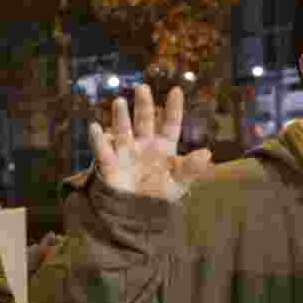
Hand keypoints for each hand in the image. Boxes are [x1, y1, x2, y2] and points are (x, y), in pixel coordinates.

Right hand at [89, 85, 211, 201]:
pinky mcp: (109, 165)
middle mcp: (143, 145)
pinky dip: (98, 139)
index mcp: (163, 147)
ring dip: (121, 116)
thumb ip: (190, 168)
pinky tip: (95, 128)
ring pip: (123, 130)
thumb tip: (207, 153)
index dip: (173, 108)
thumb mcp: (178, 183)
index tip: (176, 91)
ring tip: (119, 102)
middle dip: (143, 104)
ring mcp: (125, 152)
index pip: (170, 124)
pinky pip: (103, 150)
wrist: (135, 215)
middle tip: (142, 88)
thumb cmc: (158, 196)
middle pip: (144, 121)